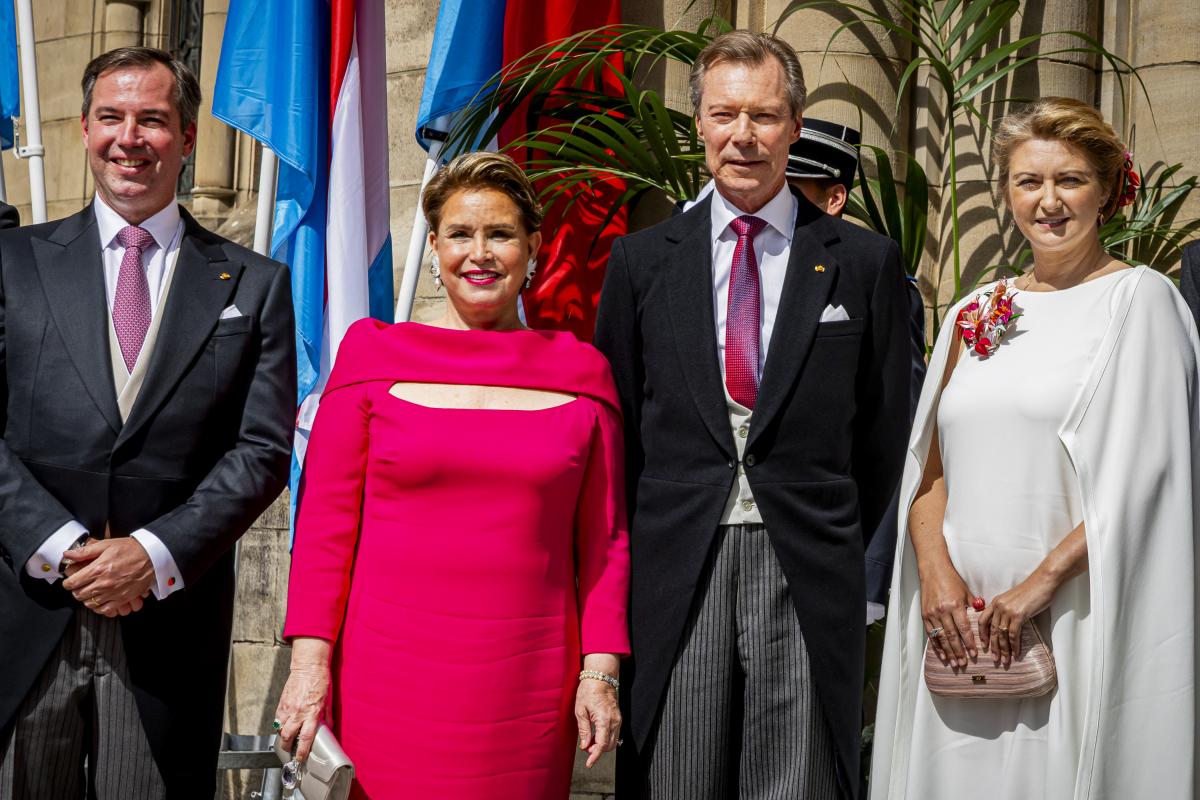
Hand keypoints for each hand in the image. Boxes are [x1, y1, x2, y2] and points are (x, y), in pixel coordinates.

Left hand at [62, 538, 154, 616]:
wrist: (152, 557)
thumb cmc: (130, 549)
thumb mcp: (106, 545)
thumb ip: (85, 551)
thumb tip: (67, 555)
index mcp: (97, 569)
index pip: (73, 583)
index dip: (67, 583)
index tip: (69, 581)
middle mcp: (103, 583)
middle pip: (79, 595)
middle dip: (76, 591)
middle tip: (79, 586)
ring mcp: (113, 593)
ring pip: (89, 603)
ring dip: (86, 599)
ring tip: (90, 592)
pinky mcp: (122, 599)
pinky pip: (104, 609)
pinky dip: (99, 607)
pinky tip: (100, 600)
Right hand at [274, 637, 331, 762]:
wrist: (309, 666)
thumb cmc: (321, 681)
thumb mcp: (328, 700)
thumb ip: (327, 717)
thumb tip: (328, 728)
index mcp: (312, 713)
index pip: (306, 737)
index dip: (302, 751)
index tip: (300, 758)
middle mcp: (298, 713)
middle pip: (288, 737)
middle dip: (288, 747)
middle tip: (290, 751)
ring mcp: (288, 708)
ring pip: (280, 729)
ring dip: (282, 736)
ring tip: (287, 739)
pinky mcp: (281, 703)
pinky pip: (277, 719)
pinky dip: (279, 725)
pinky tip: (283, 725)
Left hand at [575, 676, 620, 767]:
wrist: (600, 676)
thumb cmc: (588, 691)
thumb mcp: (580, 710)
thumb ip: (584, 730)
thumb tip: (585, 746)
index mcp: (604, 719)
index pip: (602, 744)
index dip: (595, 756)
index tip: (589, 764)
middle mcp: (614, 721)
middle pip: (609, 746)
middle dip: (598, 751)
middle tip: (586, 748)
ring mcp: (618, 719)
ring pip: (613, 741)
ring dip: (602, 745)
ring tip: (589, 742)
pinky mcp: (618, 717)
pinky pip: (614, 733)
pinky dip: (606, 738)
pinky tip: (596, 735)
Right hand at [918, 559, 976, 667]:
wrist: (933, 570)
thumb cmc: (951, 580)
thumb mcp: (966, 592)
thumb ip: (975, 607)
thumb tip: (983, 620)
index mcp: (955, 606)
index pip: (964, 629)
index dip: (969, 643)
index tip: (974, 655)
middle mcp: (943, 611)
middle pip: (952, 636)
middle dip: (958, 652)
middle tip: (963, 664)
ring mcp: (932, 614)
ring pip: (941, 637)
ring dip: (948, 652)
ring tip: (953, 663)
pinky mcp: (925, 615)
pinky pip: (931, 633)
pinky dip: (936, 645)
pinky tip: (941, 654)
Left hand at [978, 573, 1054, 667]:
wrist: (1043, 582)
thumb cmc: (1031, 591)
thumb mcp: (1013, 600)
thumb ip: (1006, 610)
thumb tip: (1005, 626)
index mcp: (995, 602)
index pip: (982, 620)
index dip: (982, 634)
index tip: (984, 645)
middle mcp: (998, 606)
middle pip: (992, 630)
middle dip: (993, 647)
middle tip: (995, 659)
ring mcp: (1007, 610)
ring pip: (1002, 635)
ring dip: (1004, 650)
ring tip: (1005, 661)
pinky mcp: (1018, 615)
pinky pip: (1013, 634)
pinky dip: (1014, 646)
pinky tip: (1016, 653)